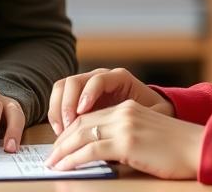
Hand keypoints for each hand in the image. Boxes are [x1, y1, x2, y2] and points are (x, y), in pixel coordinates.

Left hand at [45, 100, 202, 179]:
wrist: (198, 148)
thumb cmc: (177, 150)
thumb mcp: (146, 137)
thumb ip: (125, 138)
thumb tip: (102, 154)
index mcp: (127, 108)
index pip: (90, 117)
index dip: (72, 132)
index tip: (61, 146)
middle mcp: (123, 112)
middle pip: (82, 124)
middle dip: (62, 141)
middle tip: (51, 157)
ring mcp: (124, 125)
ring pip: (82, 135)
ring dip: (63, 151)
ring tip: (53, 164)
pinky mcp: (127, 141)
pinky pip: (90, 149)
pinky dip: (73, 159)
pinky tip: (64, 167)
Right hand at [47, 67, 172, 134]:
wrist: (150, 112)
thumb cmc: (153, 113)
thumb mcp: (154, 114)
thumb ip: (144, 118)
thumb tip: (131, 133)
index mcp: (119, 78)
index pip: (98, 79)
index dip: (88, 93)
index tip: (83, 111)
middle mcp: (100, 78)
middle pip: (74, 81)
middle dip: (67, 103)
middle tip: (68, 126)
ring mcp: (86, 86)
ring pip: (62, 88)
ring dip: (58, 109)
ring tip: (62, 131)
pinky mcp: (77, 99)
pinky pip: (59, 100)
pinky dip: (56, 115)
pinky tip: (61, 133)